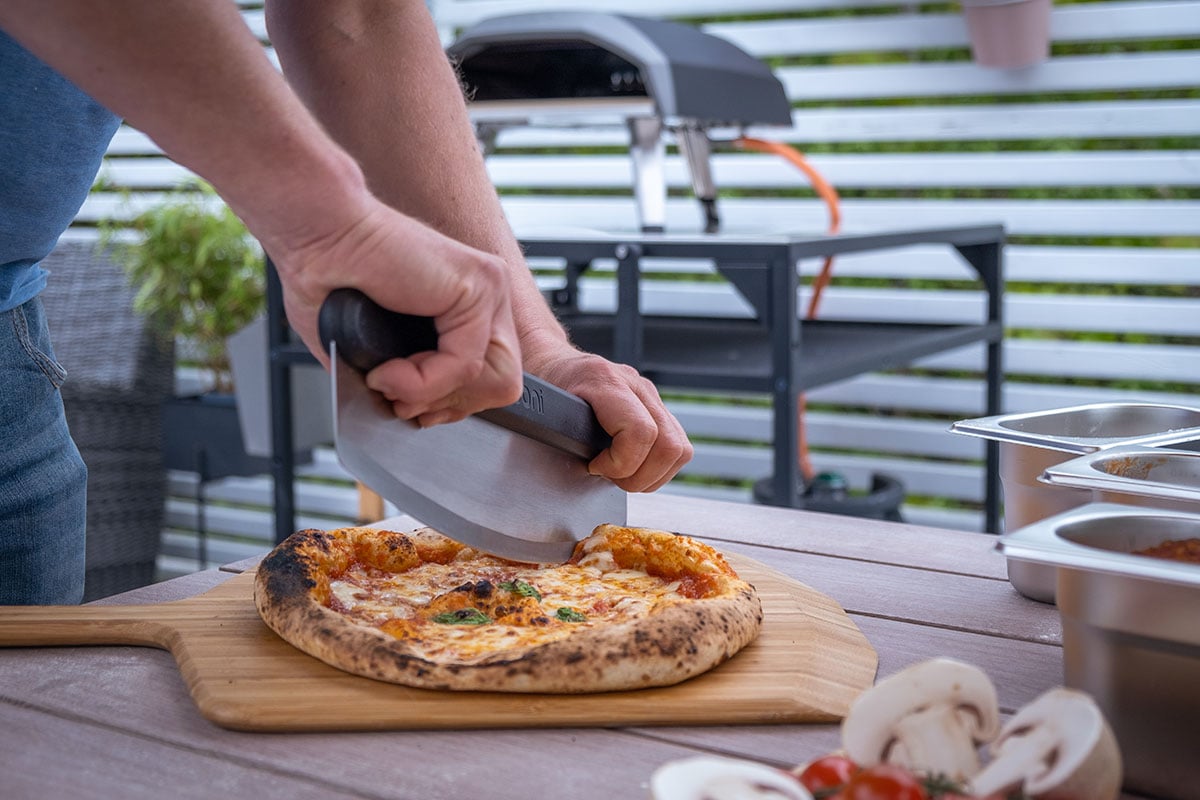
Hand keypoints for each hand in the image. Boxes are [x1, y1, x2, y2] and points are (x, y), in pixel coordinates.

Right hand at [269, 198, 523, 424]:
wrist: (314, 237)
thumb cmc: (330, 281)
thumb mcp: (377, 350)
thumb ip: (411, 382)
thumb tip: (418, 415)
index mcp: (468, 307)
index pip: (492, 379)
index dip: (450, 404)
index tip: (406, 402)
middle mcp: (486, 296)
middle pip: (503, 384)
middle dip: (448, 405)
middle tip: (397, 394)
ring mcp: (488, 289)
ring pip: (495, 380)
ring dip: (435, 396)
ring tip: (390, 380)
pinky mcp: (478, 287)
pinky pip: (466, 365)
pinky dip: (422, 382)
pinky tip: (387, 370)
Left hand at [523, 346, 692, 492]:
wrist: (553, 363)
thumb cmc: (546, 391)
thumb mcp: (545, 413)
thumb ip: (565, 440)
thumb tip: (586, 473)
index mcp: (605, 381)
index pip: (640, 432)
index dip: (621, 463)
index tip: (595, 467)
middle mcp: (635, 384)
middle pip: (669, 446)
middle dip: (640, 476)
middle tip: (611, 477)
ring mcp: (651, 395)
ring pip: (679, 449)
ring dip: (652, 475)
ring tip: (621, 473)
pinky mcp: (658, 407)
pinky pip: (678, 446)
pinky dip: (658, 467)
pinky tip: (631, 465)